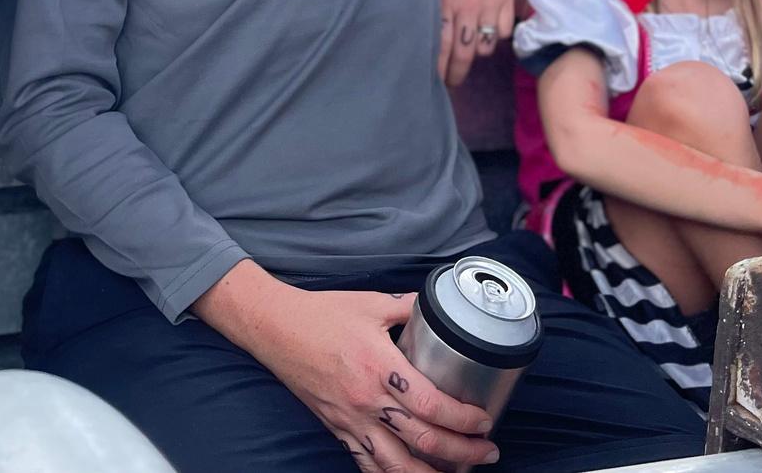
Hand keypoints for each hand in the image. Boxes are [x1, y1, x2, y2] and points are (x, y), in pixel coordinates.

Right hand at [248, 287, 496, 471]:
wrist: (275, 328)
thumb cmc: (321, 314)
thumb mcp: (370, 303)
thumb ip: (409, 308)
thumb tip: (441, 308)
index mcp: (379, 365)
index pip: (431, 404)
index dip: (463, 419)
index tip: (483, 420)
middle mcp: (367, 399)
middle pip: (423, 440)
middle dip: (463, 451)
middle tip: (486, 450)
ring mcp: (351, 419)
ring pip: (397, 464)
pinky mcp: (337, 428)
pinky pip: (367, 464)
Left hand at [435, 0, 513, 88]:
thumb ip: (431, 2)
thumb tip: (423, 35)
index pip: (440, 44)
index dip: (437, 67)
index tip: (433, 79)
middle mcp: (467, 3)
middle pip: (464, 53)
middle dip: (456, 73)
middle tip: (450, 81)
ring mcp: (489, 1)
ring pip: (484, 46)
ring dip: (475, 54)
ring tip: (467, 54)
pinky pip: (502, 31)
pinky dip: (494, 37)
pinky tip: (484, 32)